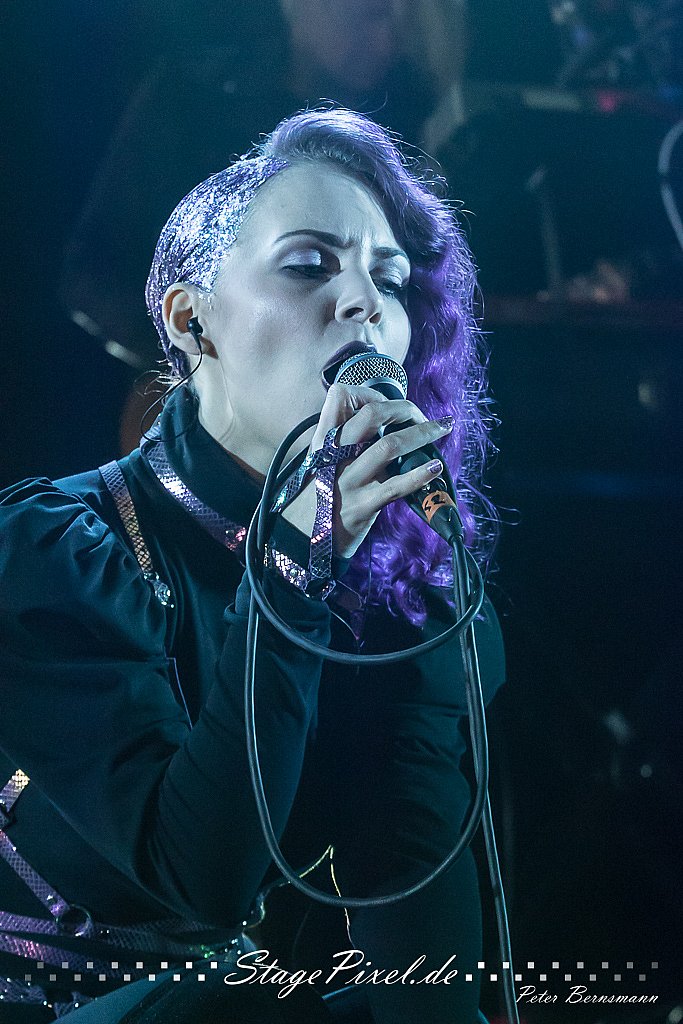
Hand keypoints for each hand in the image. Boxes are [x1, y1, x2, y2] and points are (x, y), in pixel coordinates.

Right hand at [282, 383, 453, 558]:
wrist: (299, 539)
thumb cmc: (318, 496)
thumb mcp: (320, 460)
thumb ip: (342, 439)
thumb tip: (380, 418)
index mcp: (323, 440)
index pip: (340, 396)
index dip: (369, 393)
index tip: (388, 404)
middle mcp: (334, 456)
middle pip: (372, 414)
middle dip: (405, 409)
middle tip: (421, 417)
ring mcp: (348, 482)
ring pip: (389, 446)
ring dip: (423, 434)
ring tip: (442, 430)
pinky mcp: (362, 507)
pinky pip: (396, 487)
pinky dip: (420, 474)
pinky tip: (435, 468)